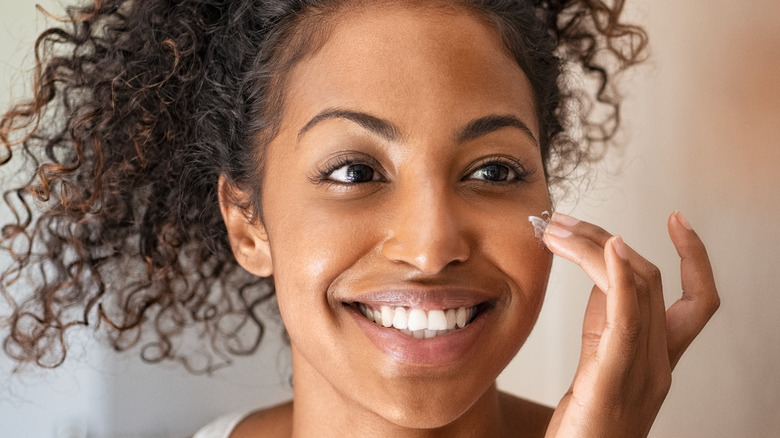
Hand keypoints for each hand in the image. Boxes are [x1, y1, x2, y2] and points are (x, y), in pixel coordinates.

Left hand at [541, 211, 719, 436]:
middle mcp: (659, 364)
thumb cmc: (584, 428)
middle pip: (650, 281)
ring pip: (637, 290)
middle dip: (607, 239)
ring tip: (561, 229)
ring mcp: (642, 374)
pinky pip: (626, 322)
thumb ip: (606, 323)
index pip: (696, 301)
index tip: (676, 219)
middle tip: (563, 222)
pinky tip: (609, 248)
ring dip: (598, 248)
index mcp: (659, 360)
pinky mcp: (614, 382)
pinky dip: (618, 279)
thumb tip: (602, 276)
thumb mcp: (598, 365)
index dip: (694, 258)